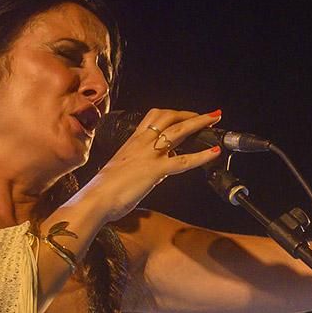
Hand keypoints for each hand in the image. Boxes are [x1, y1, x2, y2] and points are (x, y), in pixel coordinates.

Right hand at [85, 108, 222, 220]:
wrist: (96, 198)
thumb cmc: (105, 189)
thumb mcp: (124, 171)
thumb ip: (143, 167)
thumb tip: (158, 173)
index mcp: (133, 141)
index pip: (154, 117)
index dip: (174, 114)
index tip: (186, 115)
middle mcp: (141, 143)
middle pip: (169, 117)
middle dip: (191, 114)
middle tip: (209, 114)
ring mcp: (149, 154)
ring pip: (178, 131)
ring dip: (199, 123)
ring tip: (215, 119)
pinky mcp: (155, 170)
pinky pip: (183, 160)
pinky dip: (202, 155)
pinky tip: (214, 152)